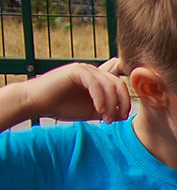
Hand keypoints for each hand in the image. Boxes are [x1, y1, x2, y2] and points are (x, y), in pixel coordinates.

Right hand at [8, 60, 128, 124]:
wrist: (37, 103)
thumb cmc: (62, 107)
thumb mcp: (91, 112)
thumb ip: (108, 110)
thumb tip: (125, 114)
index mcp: (97, 79)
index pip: (120, 84)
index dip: (127, 100)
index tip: (123, 116)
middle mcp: (93, 71)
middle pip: (119, 84)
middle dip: (121, 103)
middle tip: (113, 120)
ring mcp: (84, 69)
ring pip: (109, 84)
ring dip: (111, 104)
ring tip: (105, 118)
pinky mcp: (76, 71)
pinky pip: (96, 84)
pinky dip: (101, 99)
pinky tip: (98, 110)